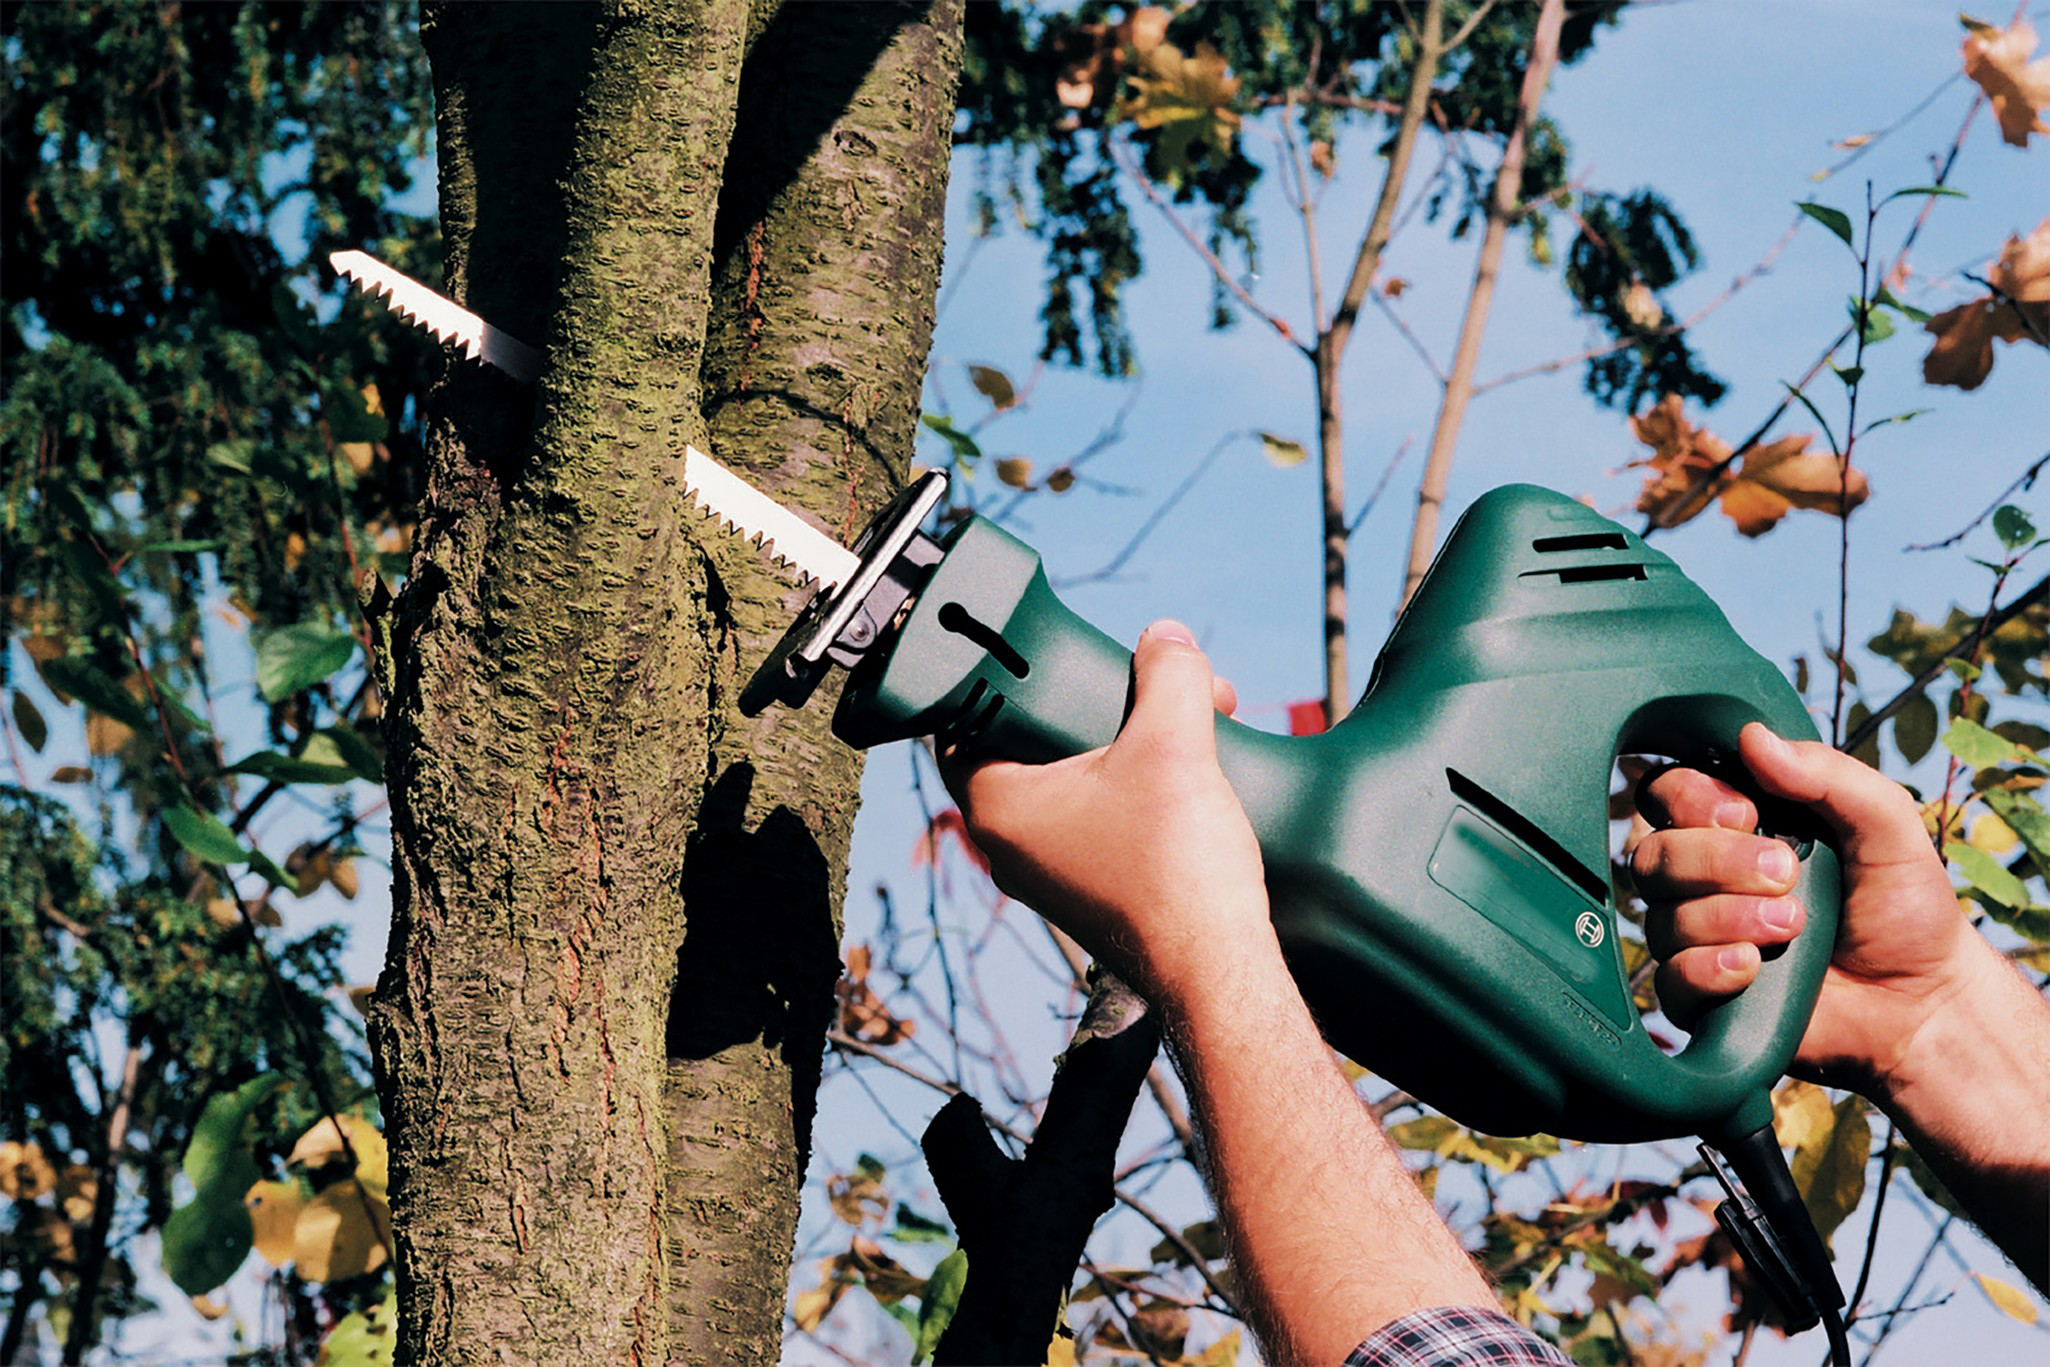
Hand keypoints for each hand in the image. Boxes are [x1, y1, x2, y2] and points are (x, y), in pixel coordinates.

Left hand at [941, 620, 1263, 1003]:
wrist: (1218, 967)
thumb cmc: (1176, 867)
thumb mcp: (1174, 745)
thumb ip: (1168, 677)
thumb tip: (1165, 636)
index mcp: (997, 806)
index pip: (962, 722)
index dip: (999, 681)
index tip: (1042, 656)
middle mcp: (1009, 844)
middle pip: (1030, 745)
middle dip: (1090, 704)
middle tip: (1138, 680)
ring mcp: (1048, 872)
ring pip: (1072, 781)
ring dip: (1123, 743)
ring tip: (1185, 717)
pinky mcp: (1090, 889)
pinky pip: (1097, 817)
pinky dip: (1134, 785)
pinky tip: (1186, 768)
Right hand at [1631, 722, 1985, 1095]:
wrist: (1923, 999)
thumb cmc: (1904, 909)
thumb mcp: (1886, 826)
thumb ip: (1827, 775)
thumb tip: (1752, 737)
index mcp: (1736, 829)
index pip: (1666, 795)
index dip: (1691, 799)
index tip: (1748, 814)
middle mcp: (1705, 880)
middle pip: (1654, 855)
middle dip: (1719, 862)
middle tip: (1787, 875)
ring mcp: (1698, 939)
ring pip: (1661, 917)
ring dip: (1728, 917)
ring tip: (1792, 928)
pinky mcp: (1701, 996)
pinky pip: (1668, 979)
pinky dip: (1707, 969)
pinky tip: (1752, 967)